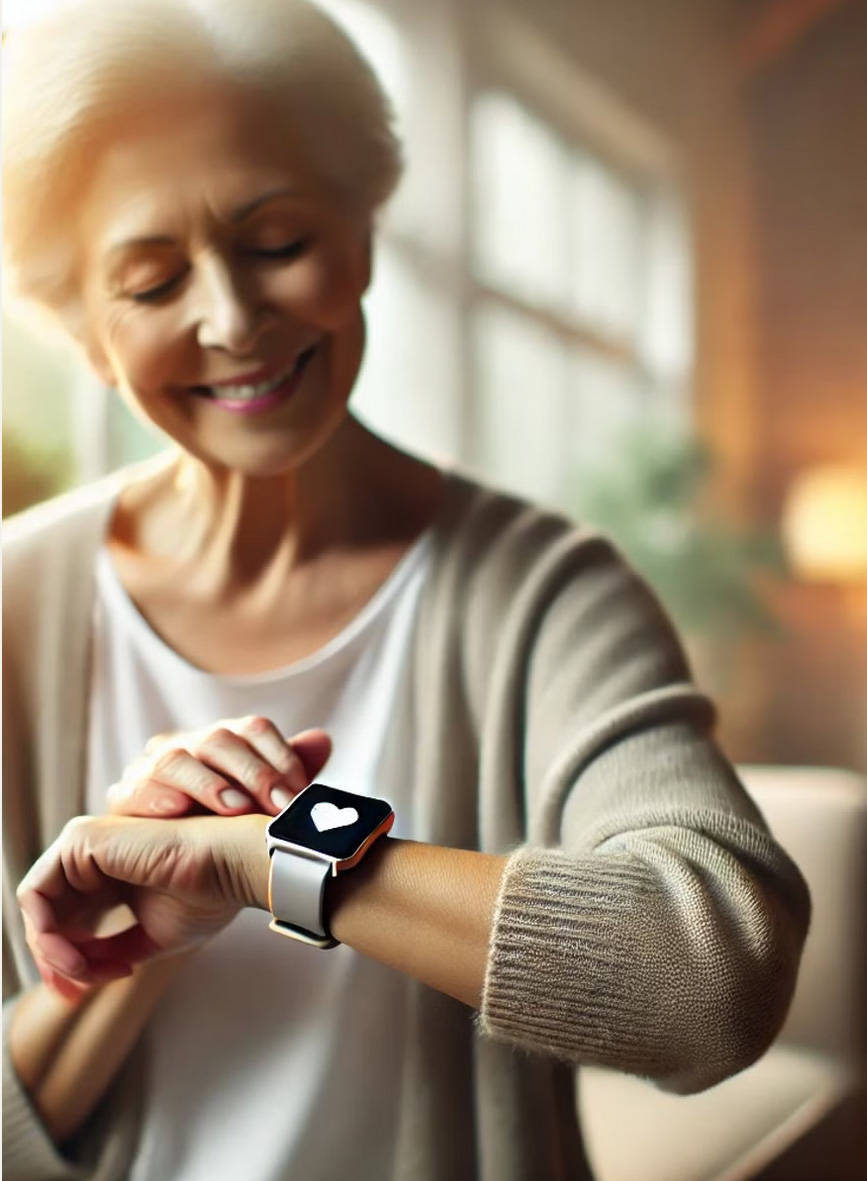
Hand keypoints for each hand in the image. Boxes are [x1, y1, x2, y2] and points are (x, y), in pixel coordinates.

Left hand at [17, 813, 269, 996]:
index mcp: (112, 873)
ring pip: (37, 907)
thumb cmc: (207, 895)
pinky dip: (47, 934)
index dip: (64, 960)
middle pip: (48, 915)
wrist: (231, 868)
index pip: (68, 918)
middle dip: (53, 961)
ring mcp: (85, 844)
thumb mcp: (147, 937)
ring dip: (52, 951)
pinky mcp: (80, 840)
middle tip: (74, 993)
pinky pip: (36, 895)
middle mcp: (94, 856)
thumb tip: (74, 976)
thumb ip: (108, 952)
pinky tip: (77, 958)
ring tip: (83, 975)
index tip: (80, 994)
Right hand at [106, 720, 330, 817]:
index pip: (254, 730)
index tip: (300, 792)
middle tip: (276, 805)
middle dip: (252, 772)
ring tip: (233, 808)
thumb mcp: (265, 809)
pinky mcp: (123, 796)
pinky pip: (134, 788)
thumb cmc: (230, 834)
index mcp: (227, 741)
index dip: (280, 757)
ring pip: (175, 758)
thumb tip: (322, 740)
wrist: (184, 882)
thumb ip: (290, 775)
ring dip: (207, 784)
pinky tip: (177, 810)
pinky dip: (155, 797)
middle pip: (219, 740)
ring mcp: (152, 767)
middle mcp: (189, 745)